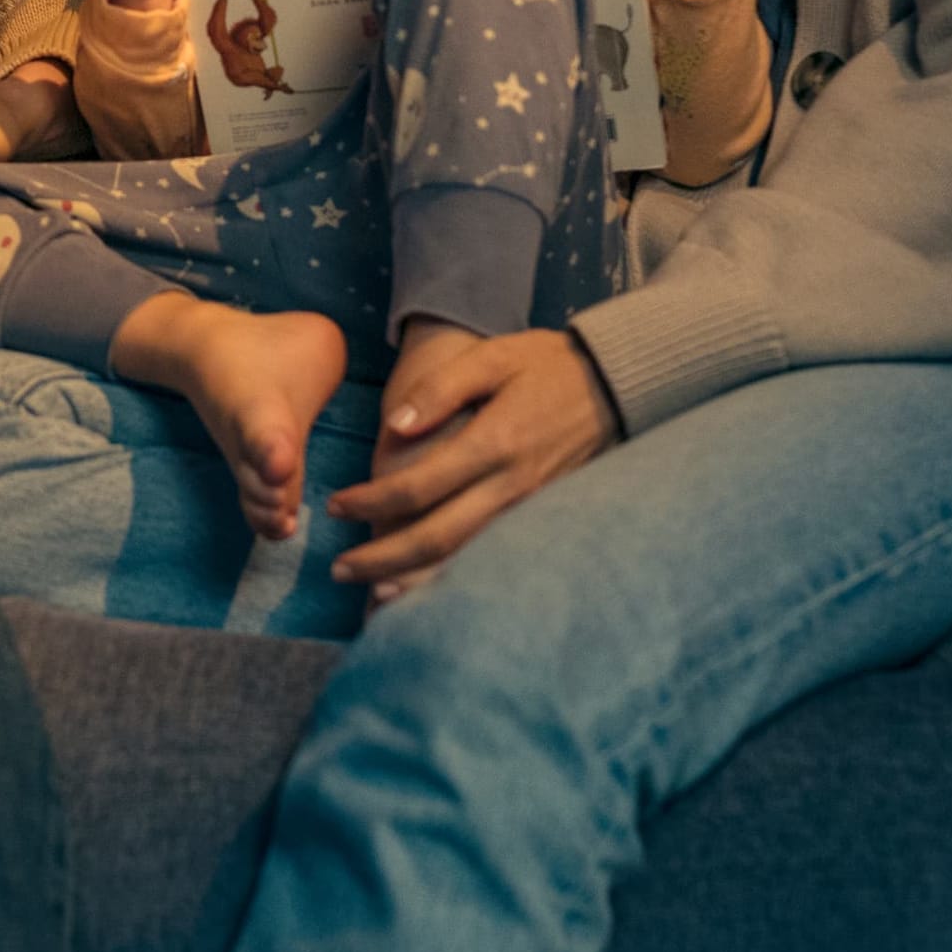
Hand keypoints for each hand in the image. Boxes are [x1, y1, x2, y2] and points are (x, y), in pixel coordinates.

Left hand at [327, 324, 620, 596]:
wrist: (616, 384)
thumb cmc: (545, 366)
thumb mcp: (492, 358)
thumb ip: (440, 390)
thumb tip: (394, 427)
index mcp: (493, 443)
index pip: (419, 487)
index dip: (371, 501)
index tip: (336, 507)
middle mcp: (511, 485)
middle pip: (437, 536)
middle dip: (383, 558)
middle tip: (340, 569)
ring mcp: (530, 508)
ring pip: (465, 558)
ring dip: (417, 579)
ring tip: (374, 594)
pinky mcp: (543, 519)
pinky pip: (492, 557)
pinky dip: (457, 578)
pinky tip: (429, 590)